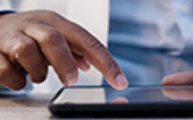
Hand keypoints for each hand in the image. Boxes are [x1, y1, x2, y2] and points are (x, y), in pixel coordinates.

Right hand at [0, 10, 127, 89]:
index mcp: (56, 22)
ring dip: (39, 71)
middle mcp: (35, 25)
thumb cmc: (31, 34)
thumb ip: (74, 50)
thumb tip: (90, 64)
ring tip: (40, 76)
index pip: (87, 41)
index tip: (119, 81)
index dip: (106, 62)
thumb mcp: (56, 37)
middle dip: (65, 64)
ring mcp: (12, 36)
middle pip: (54, 39)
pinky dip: (17, 81)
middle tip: (71, 81)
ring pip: (27, 51)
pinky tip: (22, 81)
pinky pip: (6, 69)